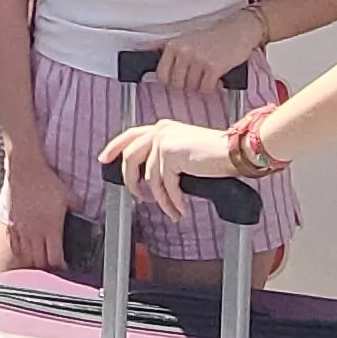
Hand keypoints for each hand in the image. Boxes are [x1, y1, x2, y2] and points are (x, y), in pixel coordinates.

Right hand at [0, 158, 68, 272]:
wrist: (25, 170)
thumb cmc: (46, 181)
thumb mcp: (69, 195)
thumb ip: (78, 208)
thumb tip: (84, 215)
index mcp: (51, 228)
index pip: (54, 258)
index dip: (60, 267)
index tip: (65, 267)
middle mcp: (35, 233)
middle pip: (39, 262)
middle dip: (47, 269)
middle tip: (53, 268)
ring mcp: (21, 229)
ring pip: (26, 257)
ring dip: (33, 263)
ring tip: (40, 263)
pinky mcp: (11, 224)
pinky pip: (14, 245)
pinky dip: (20, 253)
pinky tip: (25, 252)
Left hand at [99, 119, 239, 222]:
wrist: (233, 151)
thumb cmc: (215, 153)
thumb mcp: (184, 150)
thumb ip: (164, 155)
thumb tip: (147, 176)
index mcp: (162, 127)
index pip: (130, 135)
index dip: (114, 148)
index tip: (104, 160)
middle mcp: (160, 131)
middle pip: (131, 157)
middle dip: (130, 181)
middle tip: (137, 196)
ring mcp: (164, 141)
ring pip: (151, 178)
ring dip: (162, 199)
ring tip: (172, 210)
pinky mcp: (170, 155)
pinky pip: (166, 186)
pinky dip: (173, 201)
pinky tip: (181, 208)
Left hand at [154, 7, 266, 94]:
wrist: (237, 30)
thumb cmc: (211, 39)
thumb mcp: (186, 41)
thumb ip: (173, 55)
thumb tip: (156, 69)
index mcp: (173, 45)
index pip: (162, 75)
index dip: (171, 82)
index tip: (180, 80)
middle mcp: (184, 52)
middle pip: (177, 84)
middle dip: (188, 85)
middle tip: (198, 78)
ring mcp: (198, 59)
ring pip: (192, 88)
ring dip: (201, 86)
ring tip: (208, 76)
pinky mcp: (213, 67)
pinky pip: (206, 89)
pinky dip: (212, 88)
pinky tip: (217, 80)